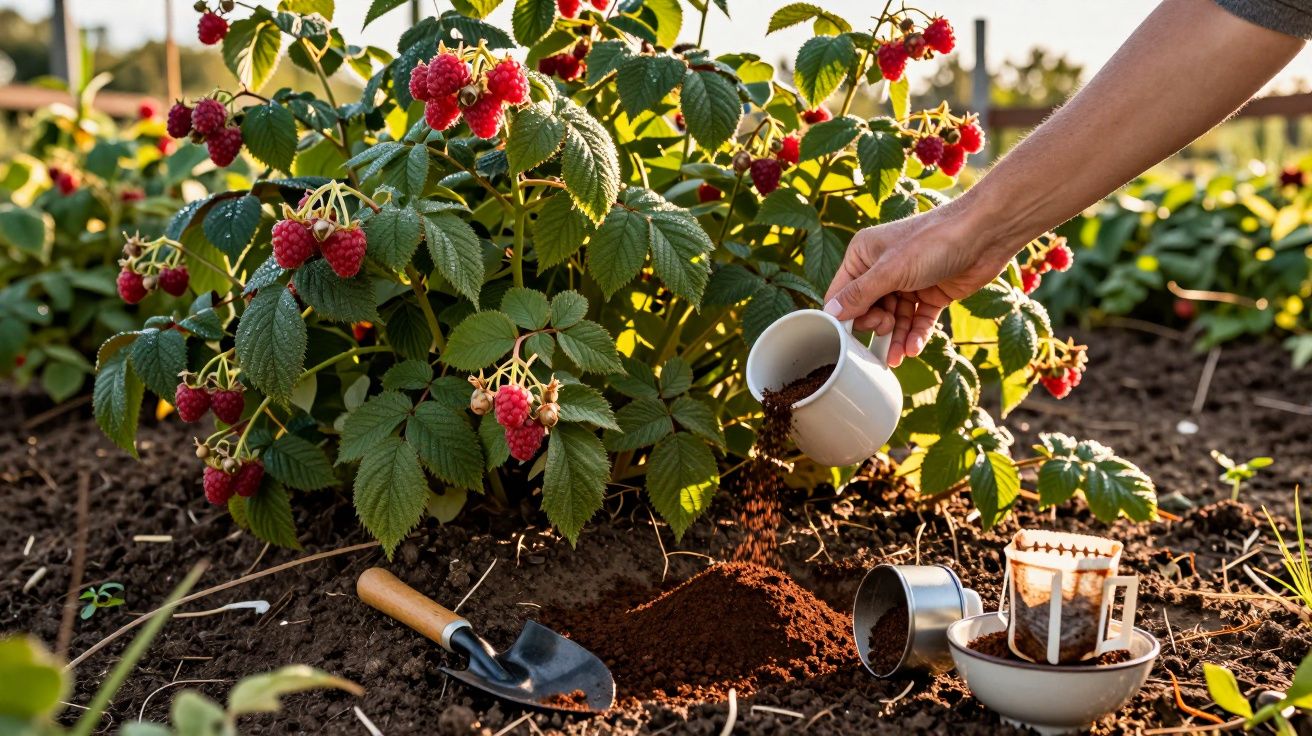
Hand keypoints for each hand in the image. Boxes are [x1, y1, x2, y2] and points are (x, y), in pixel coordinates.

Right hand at [823, 204, 1013, 366]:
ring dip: (896, 339)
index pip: (842, 293)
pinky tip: (914, 349)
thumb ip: (860, 295)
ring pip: (894, 319)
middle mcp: (882, 268)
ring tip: (898, 358)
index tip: (850, 338)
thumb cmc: (934, 241)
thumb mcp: (890, 270)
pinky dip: (915, 334)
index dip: (845, 317)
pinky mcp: (931, 294)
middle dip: (876, 327)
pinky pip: (917, 320)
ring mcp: (907, 282)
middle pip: (868, 310)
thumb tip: (831, 314)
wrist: (984, 234)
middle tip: (886, 329)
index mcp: (864, 255)